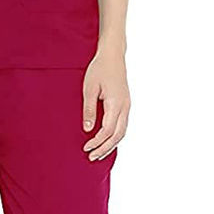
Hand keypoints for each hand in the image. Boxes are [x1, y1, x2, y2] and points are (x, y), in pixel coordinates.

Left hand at [82, 45, 129, 160]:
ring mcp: (127, 106)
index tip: (85, 148)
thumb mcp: (89, 88)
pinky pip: (123, 125)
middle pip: (118, 135)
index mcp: (116, 103)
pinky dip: (115, 137)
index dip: (97, 142)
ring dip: (111, 145)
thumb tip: (88, 129)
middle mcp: (125, 106)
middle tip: (92, 158)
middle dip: (105, 148)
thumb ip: (89, 109)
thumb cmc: (99, 69)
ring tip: (98, 154)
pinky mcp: (125, 104)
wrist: (112, 55)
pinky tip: (107, 142)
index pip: (108, 130)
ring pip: (123, 132)